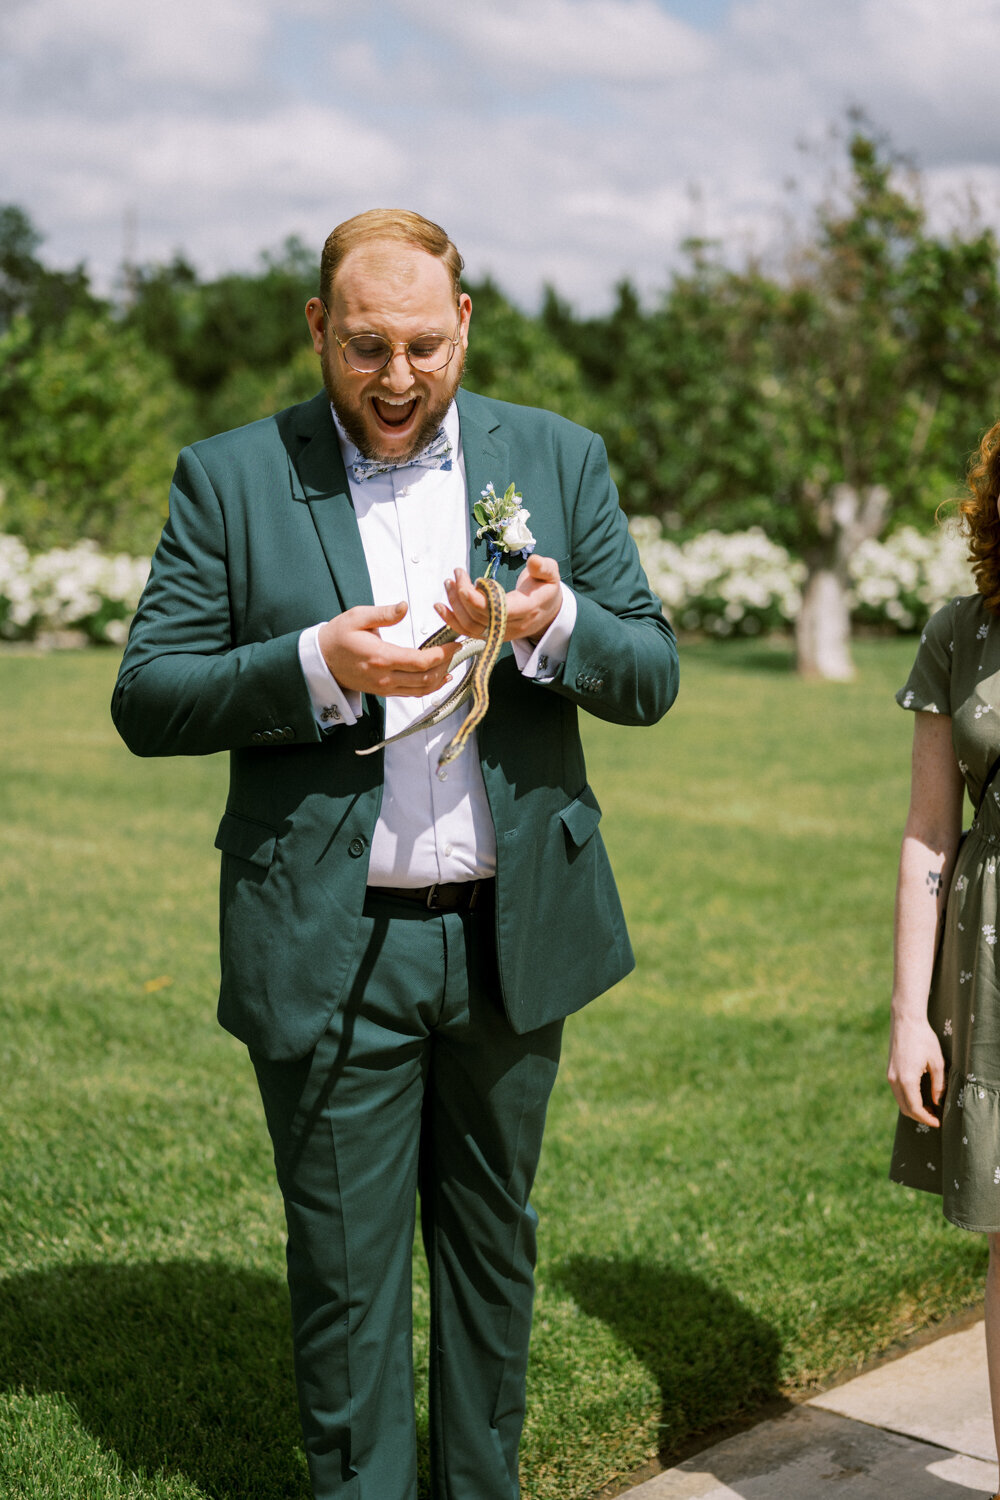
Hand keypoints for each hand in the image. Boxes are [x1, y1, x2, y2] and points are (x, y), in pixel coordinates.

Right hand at [318, 602, 459, 696]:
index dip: (443, 654)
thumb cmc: (338, 636)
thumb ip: (383, 613)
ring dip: (440, 678)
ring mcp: (385, 687)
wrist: (321, 660)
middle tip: (458, 650)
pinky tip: (439, 677)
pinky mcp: (384, 691)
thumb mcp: (357, 617)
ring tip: (452, 663)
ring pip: (421, 690)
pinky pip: (412, 694)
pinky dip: (429, 687)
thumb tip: (404, 606)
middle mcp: (385, 677)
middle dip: (446, 664)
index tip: (455, 643)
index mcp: (381, 657)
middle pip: (426, 678)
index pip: (421, 662)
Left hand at [436, 556, 562, 643]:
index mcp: (527, 609)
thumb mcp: (552, 575)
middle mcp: (512, 625)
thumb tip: (534, 561)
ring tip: (449, 583)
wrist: (548, 613)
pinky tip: (439, 607)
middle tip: (457, 573)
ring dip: (455, 605)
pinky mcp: (491, 634)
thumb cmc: (546, 590)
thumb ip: (544, 567)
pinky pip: (468, 632)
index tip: (465, 581)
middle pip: (479, 617)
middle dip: (462, 594)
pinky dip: (451, 621)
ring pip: (471, 626)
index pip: (498, 610)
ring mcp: (500, 633)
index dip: (477, 599)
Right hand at [887, 1013, 945, 1126]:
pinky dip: (908, 1099)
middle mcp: (894, 1080)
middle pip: (905, 1108)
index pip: (915, 1108)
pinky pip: (898, 1092)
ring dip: (914, 1108)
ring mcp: (890, 1076)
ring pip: (900, 1101)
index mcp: (907, 1079)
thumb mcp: (937, 1062)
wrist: (905, 1020)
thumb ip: (938, 1085)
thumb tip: (938, 1102)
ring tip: (930, 1108)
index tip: (939, 1122)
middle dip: (920, 1117)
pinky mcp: (890, 1071)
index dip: (927, 1119)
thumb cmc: (924, 1039)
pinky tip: (920, 1096)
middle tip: (936, 1118)